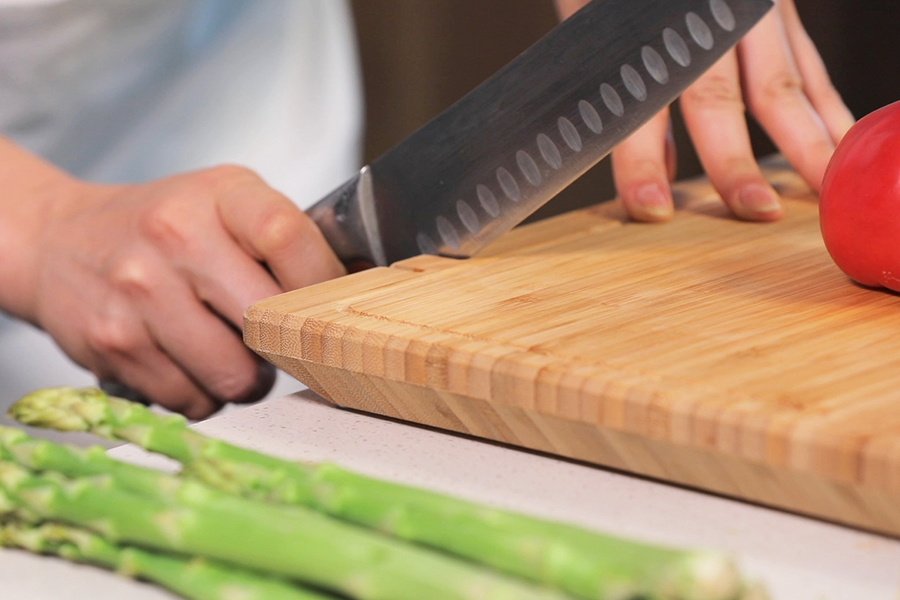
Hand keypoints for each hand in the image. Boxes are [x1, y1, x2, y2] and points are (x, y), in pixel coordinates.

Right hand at [22, 166, 344, 417]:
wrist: (58, 241)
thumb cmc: (163, 227)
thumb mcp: (225, 204)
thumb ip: (286, 239)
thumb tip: (355, 293)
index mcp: (219, 195)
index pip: (290, 238)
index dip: (321, 286)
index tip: (326, 310)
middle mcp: (175, 236)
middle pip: (269, 323)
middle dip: (285, 348)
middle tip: (276, 343)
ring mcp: (139, 291)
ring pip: (235, 377)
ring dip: (245, 380)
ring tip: (230, 355)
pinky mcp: (112, 343)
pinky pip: (190, 401)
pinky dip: (200, 396)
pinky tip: (187, 364)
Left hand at [554, 0, 854, 221]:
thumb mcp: (598, 19)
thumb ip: (627, 93)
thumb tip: (663, 171)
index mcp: (643, 25)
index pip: (638, 103)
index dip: (642, 160)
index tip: (650, 207)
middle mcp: (701, 14)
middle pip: (715, 96)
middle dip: (733, 160)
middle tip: (751, 211)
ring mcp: (747, 9)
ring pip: (778, 81)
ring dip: (802, 142)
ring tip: (818, 194)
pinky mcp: (779, 8)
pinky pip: (808, 65)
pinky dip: (827, 107)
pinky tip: (841, 144)